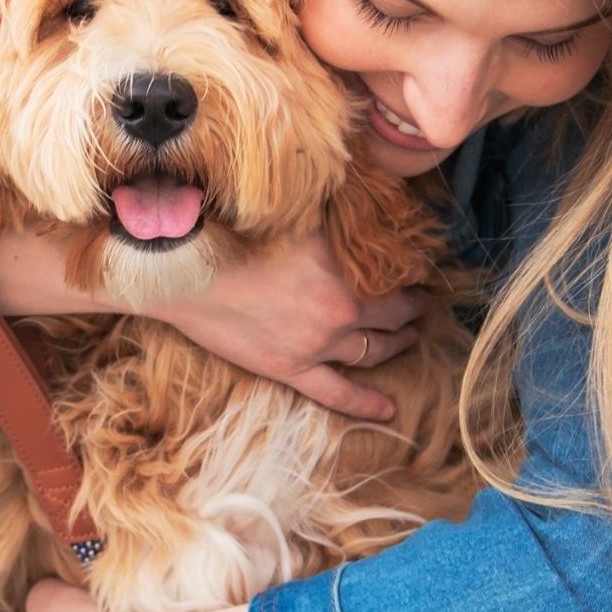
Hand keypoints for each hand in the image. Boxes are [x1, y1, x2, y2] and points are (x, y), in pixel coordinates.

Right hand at [146, 220, 431, 419]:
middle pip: (392, 317)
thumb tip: (358, 201)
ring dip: (398, 345)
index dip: (411, 277)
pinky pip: (337, 394)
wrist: (188, 271)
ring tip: (411, 338)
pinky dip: (366, 404)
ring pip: (374, 351)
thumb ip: (331, 219)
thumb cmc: (236, 233)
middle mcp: (339, 313)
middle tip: (423, 307)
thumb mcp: (296, 216)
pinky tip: (390, 410)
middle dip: (412, 312)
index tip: (419, 275)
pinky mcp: (290, 370)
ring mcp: (317, 346)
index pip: (394, 279)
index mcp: (344, 273)